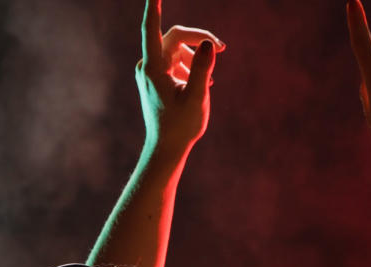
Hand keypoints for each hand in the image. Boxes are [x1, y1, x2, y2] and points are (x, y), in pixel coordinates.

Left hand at [137, 0, 222, 154]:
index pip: (151, 29)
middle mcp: (147, 66)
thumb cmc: (181, 126)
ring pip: (176, 49)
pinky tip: (203, 82)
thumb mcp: (197, 97)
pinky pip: (174, 61)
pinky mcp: (155, 79)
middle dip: (199, 40)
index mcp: (153, 68)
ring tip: (210, 79)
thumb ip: (203, 69)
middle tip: (222, 48)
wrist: (166, 149)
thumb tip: (210, 43)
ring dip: (196, 57)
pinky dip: (190, 66)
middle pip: (175, 37)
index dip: (154, 7)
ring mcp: (150, 72)